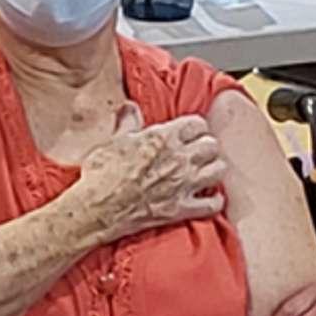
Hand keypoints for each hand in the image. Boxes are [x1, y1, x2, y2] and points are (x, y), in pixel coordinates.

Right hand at [76, 103, 226, 241]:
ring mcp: (184, 184)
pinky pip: (213, 204)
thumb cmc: (102, 173)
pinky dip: (214, 201)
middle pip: (212, 145)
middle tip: (199, 153)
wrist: (96, 208)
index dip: (195, 128)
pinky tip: (209, 197)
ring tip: (206, 172)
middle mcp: (179, 158)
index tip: (190, 134)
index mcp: (164, 137)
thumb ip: (128, 122)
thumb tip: (130, 107)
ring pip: (218, 170)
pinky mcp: (182, 208)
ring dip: (214, 170)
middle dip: (207, 147)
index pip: (197, 124)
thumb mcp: (113, 140)